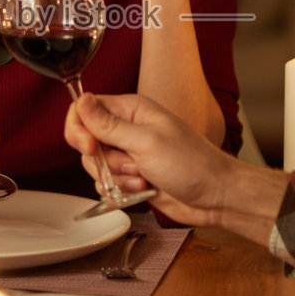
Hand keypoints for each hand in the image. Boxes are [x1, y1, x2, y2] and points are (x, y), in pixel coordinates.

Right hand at [64, 92, 236, 227]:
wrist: (215, 195)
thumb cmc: (191, 163)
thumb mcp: (146, 141)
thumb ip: (109, 124)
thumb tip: (81, 100)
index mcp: (130, 110)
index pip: (85, 109)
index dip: (79, 129)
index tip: (90, 147)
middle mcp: (127, 129)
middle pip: (87, 140)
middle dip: (103, 160)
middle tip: (130, 164)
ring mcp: (129, 153)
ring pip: (96, 166)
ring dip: (116, 177)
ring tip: (143, 177)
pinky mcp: (131, 176)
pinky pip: (106, 183)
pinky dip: (120, 191)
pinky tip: (143, 189)